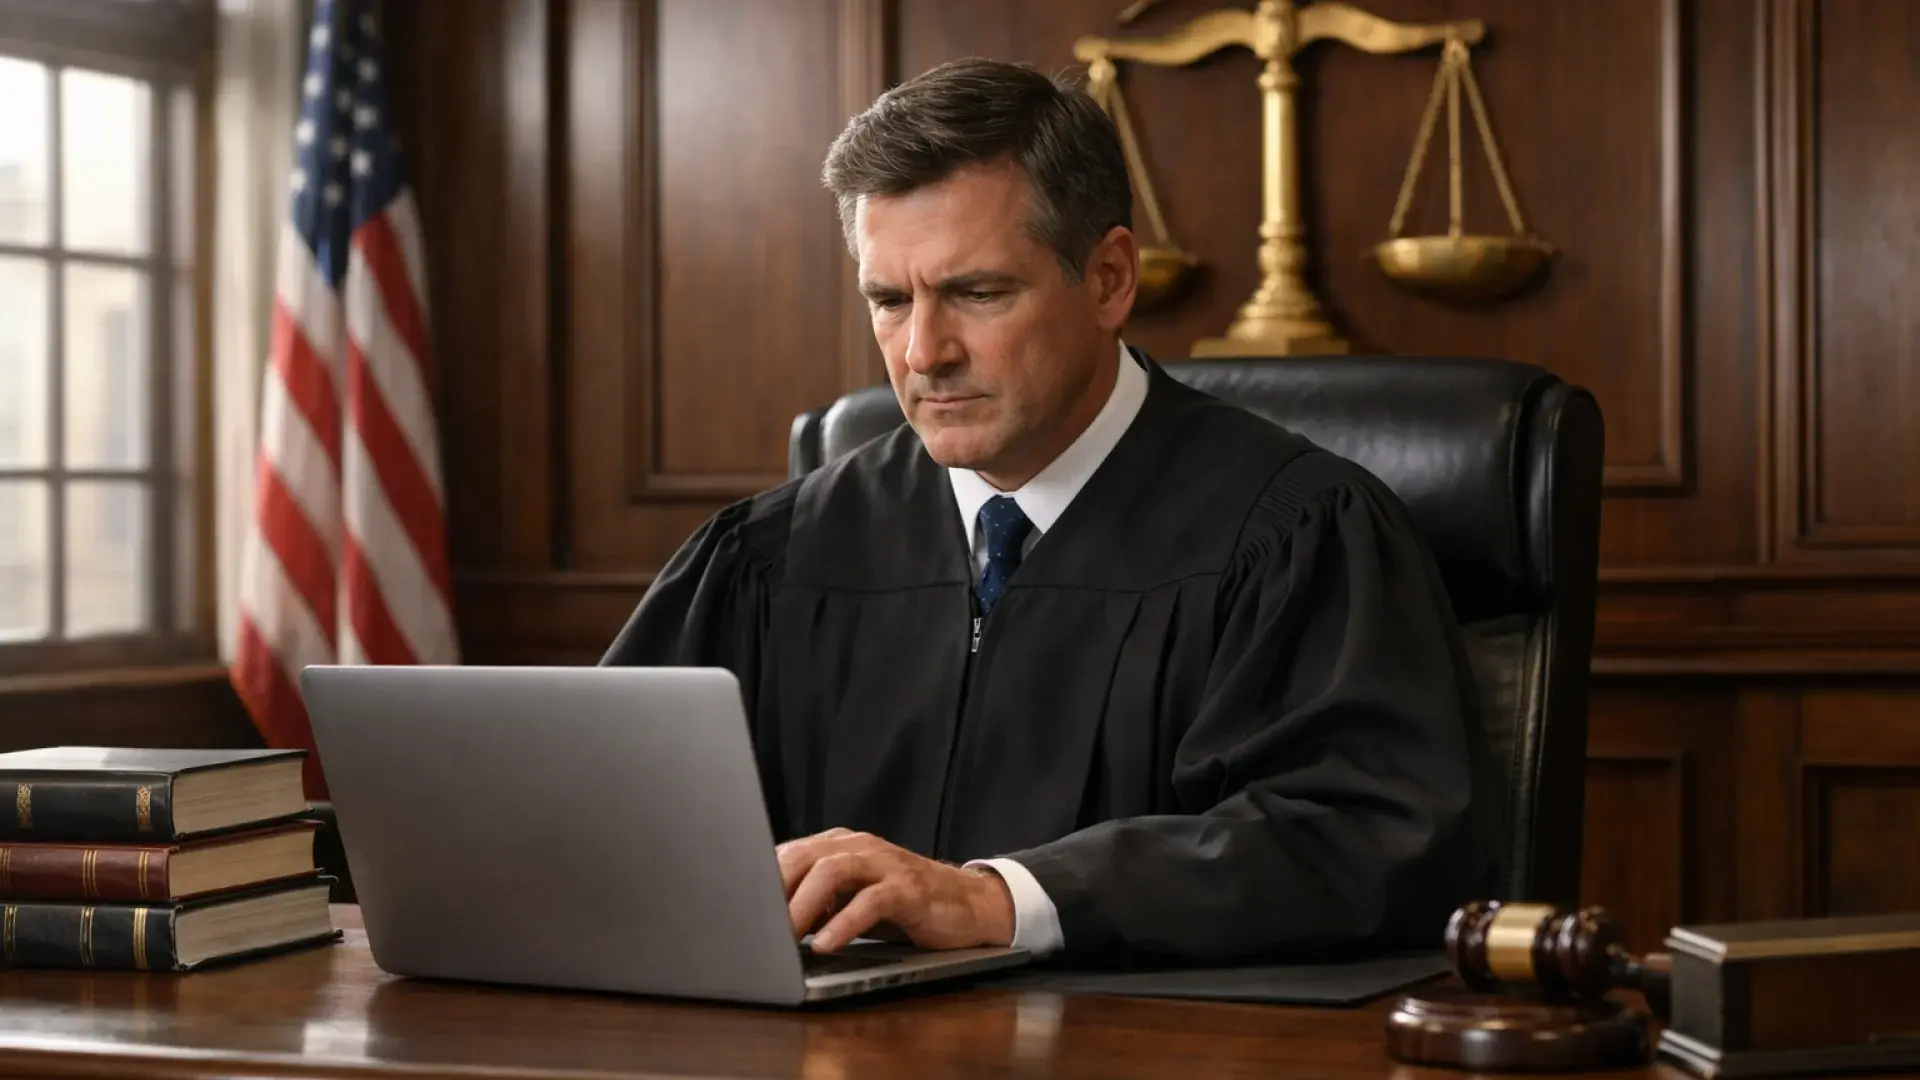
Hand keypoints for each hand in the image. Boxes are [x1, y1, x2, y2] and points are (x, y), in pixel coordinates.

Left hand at [777, 828, 1015, 952]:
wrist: (966, 904)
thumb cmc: (901, 905)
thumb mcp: (851, 900)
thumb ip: (816, 902)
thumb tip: (768, 925)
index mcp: (839, 846)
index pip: (788, 854)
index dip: (759, 881)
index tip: (737, 911)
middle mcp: (859, 847)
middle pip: (803, 856)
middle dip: (774, 892)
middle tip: (755, 927)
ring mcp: (885, 864)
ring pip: (832, 871)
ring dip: (802, 906)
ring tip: (786, 937)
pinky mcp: (908, 888)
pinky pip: (870, 901)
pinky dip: (843, 923)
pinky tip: (826, 945)